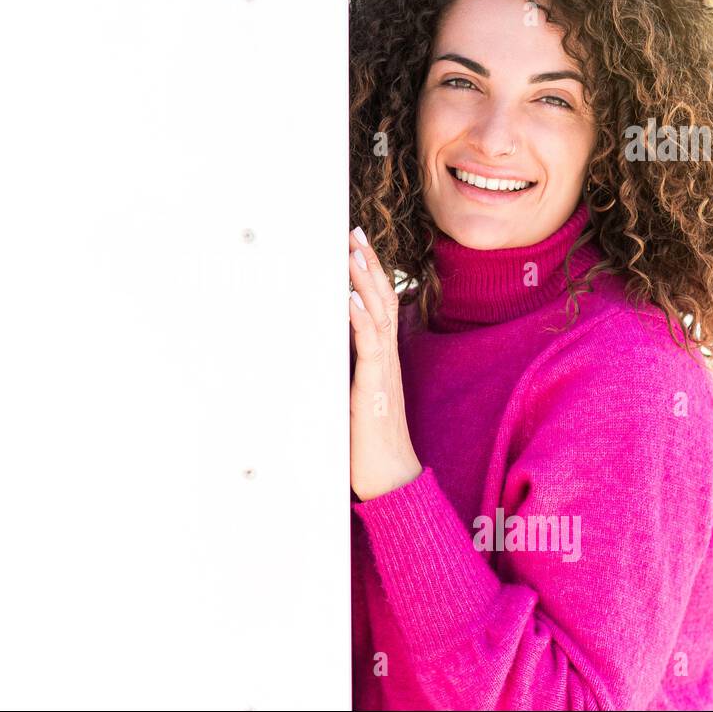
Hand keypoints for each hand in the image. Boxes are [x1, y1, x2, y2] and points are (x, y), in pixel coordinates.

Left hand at [349, 226, 422, 501]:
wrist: (391, 479)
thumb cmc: (369, 444)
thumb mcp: (350, 400)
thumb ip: (342, 375)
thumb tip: (321, 357)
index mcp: (381, 360)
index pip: (380, 307)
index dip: (371, 275)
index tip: (357, 247)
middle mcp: (386, 359)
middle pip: (381, 300)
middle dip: (367, 264)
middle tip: (354, 232)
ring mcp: (383, 370)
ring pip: (377, 314)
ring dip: (362, 280)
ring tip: (351, 251)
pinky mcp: (374, 386)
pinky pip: (370, 344)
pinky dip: (358, 317)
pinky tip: (347, 297)